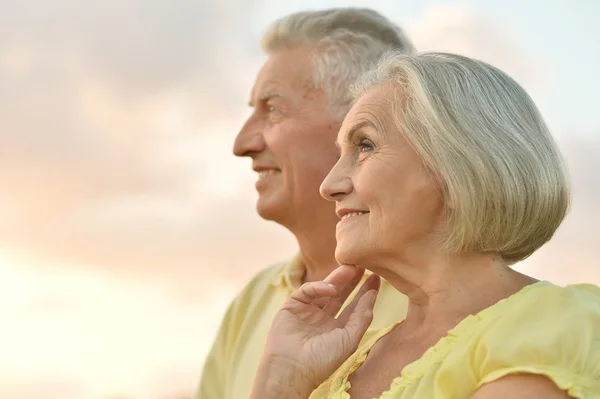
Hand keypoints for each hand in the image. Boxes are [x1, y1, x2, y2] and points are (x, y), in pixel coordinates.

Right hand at [252, 265, 380, 396]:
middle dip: (351, 280)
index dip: (364, 293)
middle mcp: (322, 319)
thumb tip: (373, 295)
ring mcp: (307, 311)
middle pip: (340, 295)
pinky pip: (307, 291)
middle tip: (364, 265)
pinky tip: (331, 288)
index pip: (353, 307)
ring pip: (324, 289)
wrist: (292, 368)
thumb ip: (362, 317)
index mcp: (336, 329)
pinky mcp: (292, 305)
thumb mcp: (349, 339)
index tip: (376, 278)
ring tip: (351, 268)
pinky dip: (319, 287)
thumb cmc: (322, 360)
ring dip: (337, 278)